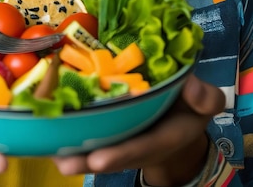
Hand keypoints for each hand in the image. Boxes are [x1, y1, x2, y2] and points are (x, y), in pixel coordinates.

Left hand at [53, 75, 225, 185]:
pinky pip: (87, 132)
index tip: (99, 160)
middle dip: (87, 158)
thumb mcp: (202, 102)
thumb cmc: (187, 106)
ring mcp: (119, 138)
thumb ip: (205, 97)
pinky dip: (68, 132)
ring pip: (94, 147)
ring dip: (73, 150)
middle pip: (110, 154)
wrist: (176, 113)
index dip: (120, 154)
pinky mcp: (107, 128)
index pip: (141, 147)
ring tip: (49, 152)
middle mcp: (136, 142)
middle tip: (63, 162)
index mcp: (162, 137)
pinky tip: (47, 129)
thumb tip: (196, 90)